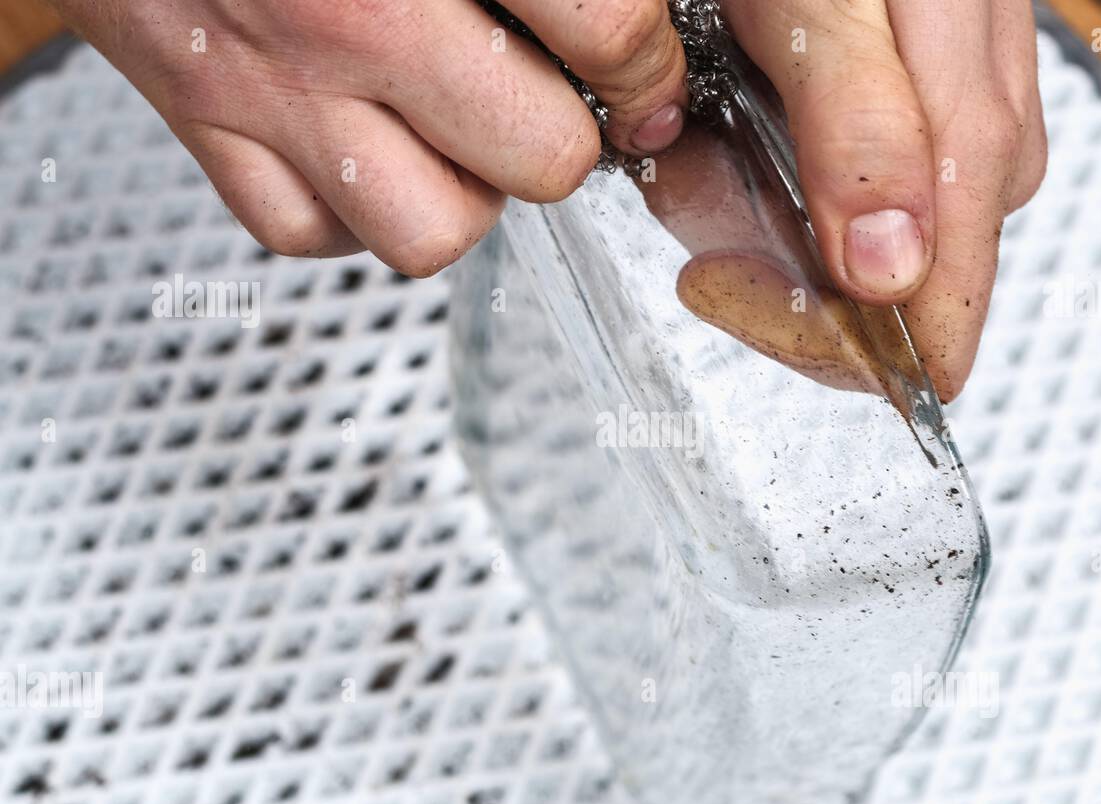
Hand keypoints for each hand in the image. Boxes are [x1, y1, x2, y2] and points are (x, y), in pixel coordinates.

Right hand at [48, 0, 688, 275]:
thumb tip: (623, 12)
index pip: (607, 34)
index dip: (647, 65)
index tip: (643, 74)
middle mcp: (345, 16)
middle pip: (541, 161)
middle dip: (563, 134)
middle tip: (552, 98)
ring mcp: (268, 87)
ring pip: (435, 234)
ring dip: (466, 192)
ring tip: (455, 130)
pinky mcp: (204, 127)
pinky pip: (315, 236)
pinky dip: (354, 211)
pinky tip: (365, 145)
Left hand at [722, 0, 1047, 399]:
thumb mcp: (823, 5)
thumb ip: (861, 130)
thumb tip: (891, 276)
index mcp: (970, 120)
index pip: (942, 296)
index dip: (839, 335)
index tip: (732, 295)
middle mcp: (975, 128)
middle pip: (903, 281)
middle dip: (784, 268)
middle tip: (699, 212)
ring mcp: (948, 113)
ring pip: (870, 237)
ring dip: (768, 222)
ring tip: (706, 159)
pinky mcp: (908, 98)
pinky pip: (851, 181)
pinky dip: (774, 177)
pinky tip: (736, 135)